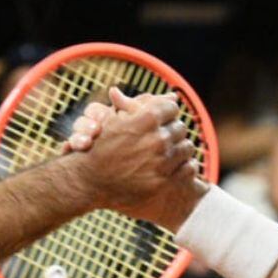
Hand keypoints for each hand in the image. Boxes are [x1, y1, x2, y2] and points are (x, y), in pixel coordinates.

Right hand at [73, 89, 196, 220]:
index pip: (172, 108)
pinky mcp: (165, 182)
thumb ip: (144, 105)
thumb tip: (172, 95)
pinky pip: (188, 169)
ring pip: (187, 148)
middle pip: (180, 128)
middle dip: (171, 131)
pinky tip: (172, 168)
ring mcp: (162, 162)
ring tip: (166, 154)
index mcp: (148, 119)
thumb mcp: (116, 119)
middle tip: (162, 139)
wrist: (88, 181)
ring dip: (178, 150)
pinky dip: (182, 168)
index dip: (165, 113)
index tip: (159, 121)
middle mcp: (158, 139)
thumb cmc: (100, 146)